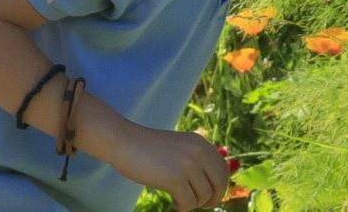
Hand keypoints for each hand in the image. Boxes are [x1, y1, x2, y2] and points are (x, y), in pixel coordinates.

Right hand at [107, 124, 232, 210]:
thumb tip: (212, 185)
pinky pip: (189, 202)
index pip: (223, 169)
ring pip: (204, 196)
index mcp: (201, 144)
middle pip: (220, 184)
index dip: (220, 187)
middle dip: (213, 199)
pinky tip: (174, 203)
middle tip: (202, 205)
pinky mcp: (175, 178)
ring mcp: (188, 165)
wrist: (125, 142)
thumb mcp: (179, 147)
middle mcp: (199, 152)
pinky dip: (183, 207)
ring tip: (180, 201)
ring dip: (193, 204)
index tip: (210, 196)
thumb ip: (195, 159)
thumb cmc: (148, 148)